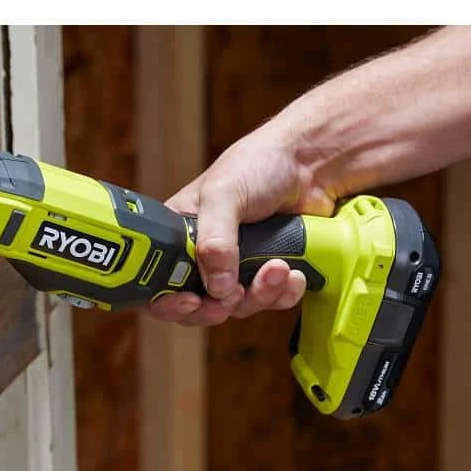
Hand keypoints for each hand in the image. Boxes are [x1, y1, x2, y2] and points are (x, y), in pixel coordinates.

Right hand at [146, 127, 339, 326]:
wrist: (311, 163)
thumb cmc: (259, 163)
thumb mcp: (224, 193)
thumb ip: (214, 238)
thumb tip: (216, 285)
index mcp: (179, 235)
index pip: (159, 282)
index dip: (168, 301)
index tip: (189, 301)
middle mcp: (203, 257)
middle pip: (196, 306)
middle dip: (217, 306)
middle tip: (231, 296)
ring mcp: (236, 268)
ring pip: (237, 306)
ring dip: (259, 294)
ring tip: (277, 266)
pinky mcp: (267, 274)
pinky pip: (271, 302)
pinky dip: (283, 293)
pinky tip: (294, 273)